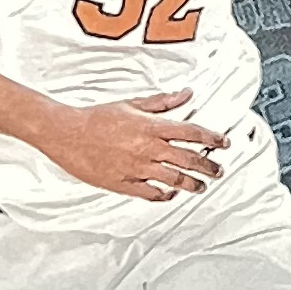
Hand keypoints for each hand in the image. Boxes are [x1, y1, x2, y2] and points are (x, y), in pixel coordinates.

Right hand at [47, 91, 228, 201]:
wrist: (67, 133)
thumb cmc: (96, 118)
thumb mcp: (131, 104)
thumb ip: (162, 102)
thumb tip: (185, 94)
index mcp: (151, 127)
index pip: (191, 133)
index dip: (212, 139)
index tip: (223, 143)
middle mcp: (148, 149)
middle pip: (189, 159)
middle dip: (208, 166)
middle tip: (218, 170)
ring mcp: (137, 168)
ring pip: (174, 180)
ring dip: (192, 184)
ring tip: (201, 186)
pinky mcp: (124, 184)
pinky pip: (151, 193)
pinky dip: (164, 196)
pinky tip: (170, 195)